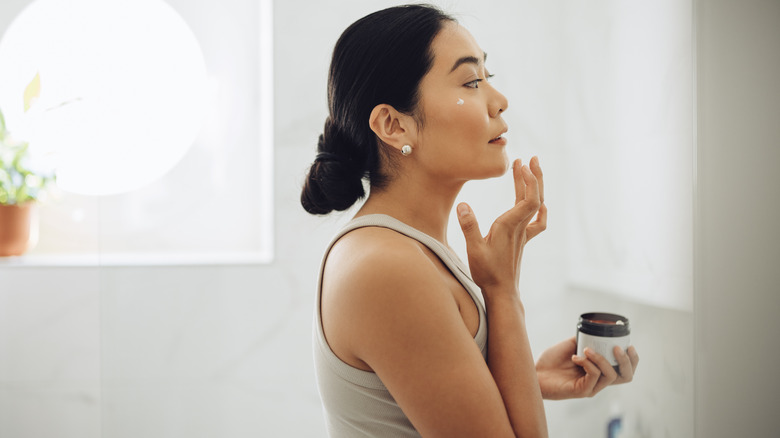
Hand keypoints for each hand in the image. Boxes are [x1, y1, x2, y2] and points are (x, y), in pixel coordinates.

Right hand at [456, 157, 546, 291]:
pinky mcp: (521, 239)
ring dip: (533, 186)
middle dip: (534, 176)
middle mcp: (519, 227)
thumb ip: (469, 227)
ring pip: (535, 205)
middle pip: (535, 197)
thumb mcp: (473, 249)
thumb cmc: (487, 272)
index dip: (529, 181)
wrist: (501, 292)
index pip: (529, 200)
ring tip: (526, 168)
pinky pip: (536, 221)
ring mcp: (522, 233)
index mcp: (509, 226)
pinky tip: (538, 202)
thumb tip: (463, 205)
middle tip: (529, 158)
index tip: (522, 164)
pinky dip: (539, 208)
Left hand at [535, 337, 639, 399]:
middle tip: (617, 348)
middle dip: (626, 361)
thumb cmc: (550, 361)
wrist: (534, 372)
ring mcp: (591, 387)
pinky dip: (587, 363)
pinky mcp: (582, 391)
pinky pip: (594, 376)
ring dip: (601, 358)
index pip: (624, 371)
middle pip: (626, 377)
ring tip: (586, 349)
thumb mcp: (571, 346)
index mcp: (599, 372)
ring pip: (610, 375)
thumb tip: (596, 328)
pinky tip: (576, 357)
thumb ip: (584, 340)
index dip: (632, 360)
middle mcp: (598, 381)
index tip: (629, 345)